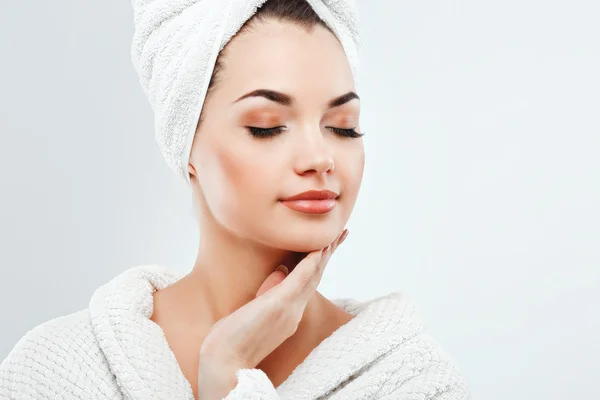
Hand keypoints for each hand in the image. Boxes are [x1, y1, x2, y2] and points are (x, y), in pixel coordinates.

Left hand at [196, 229, 348, 399]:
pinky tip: (319, 248)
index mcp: (290, 313)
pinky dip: (310, 263)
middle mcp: (295, 311)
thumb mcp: (255, 311)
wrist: (226, 361)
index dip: (320, 262)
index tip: (328, 245)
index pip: (309, 281)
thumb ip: (269, 294)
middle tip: (342, 232)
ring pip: (313, 275)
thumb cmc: (234, 339)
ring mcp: (290, 308)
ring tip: (335, 234)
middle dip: (330, 253)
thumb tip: (279, 272)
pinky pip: (300, 280)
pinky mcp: (280, 305)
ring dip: (325, 252)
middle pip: (317, 275)